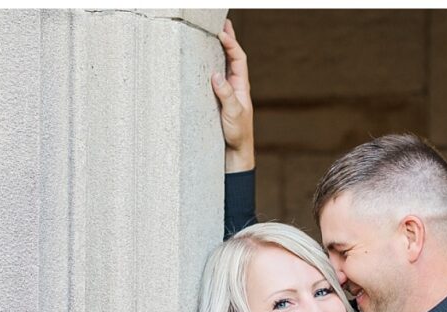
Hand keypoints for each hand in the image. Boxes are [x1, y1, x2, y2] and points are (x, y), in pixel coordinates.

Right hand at [211, 18, 253, 172]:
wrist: (236, 153)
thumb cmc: (238, 134)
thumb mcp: (232, 113)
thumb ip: (225, 94)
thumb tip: (216, 75)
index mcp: (242, 86)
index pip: (238, 58)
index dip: (231, 43)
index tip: (221, 32)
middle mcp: (236, 86)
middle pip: (233, 57)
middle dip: (228, 40)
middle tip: (222, 23)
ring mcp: (228, 93)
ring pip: (224, 66)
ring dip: (220, 50)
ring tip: (214, 35)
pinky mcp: (219, 100)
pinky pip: (216, 78)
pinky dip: (211, 66)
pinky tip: (204, 61)